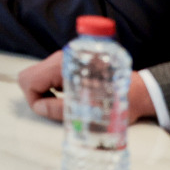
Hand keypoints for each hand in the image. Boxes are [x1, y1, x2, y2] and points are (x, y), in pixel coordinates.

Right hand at [17, 52, 155, 123]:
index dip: (35, 99)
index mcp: (63, 65)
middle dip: (37, 95)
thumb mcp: (88, 111)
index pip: (29, 79)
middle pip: (31, 75)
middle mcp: (61, 58)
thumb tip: (40, 108)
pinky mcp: (71, 65)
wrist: (140, 91)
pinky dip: (53, 89)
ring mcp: (65, 60)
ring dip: (46, 93)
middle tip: (55, 108)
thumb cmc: (119, 101)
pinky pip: (49, 76)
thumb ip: (59, 109)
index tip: (51, 110)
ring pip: (39, 76)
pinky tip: (71, 97)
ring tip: (66, 104)